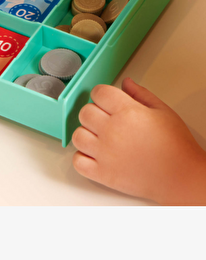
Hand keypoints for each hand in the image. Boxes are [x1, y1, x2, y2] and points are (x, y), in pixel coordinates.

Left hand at [72, 78, 205, 204]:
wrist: (182, 177)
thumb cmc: (176, 146)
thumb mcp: (162, 111)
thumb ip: (140, 94)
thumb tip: (125, 82)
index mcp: (127, 112)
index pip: (98, 92)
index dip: (102, 94)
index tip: (107, 101)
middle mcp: (112, 131)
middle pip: (85, 112)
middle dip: (94, 113)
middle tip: (106, 119)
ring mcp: (105, 154)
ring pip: (77, 135)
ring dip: (86, 134)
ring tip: (100, 138)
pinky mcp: (103, 174)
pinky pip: (77, 162)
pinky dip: (83, 158)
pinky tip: (95, 155)